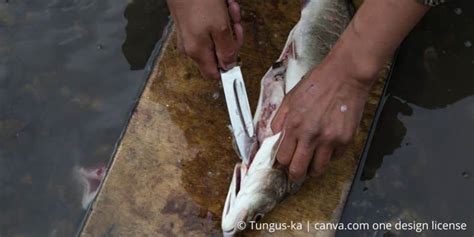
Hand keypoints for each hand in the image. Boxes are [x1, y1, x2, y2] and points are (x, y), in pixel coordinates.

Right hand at [166, 0, 243, 78]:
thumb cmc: (199, 1)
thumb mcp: (220, 28)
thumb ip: (227, 50)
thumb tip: (229, 67)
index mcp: (197, 52)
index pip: (214, 74)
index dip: (229, 65)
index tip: (236, 49)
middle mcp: (191, 47)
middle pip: (219, 53)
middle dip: (232, 37)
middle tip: (235, 23)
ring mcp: (190, 34)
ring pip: (217, 37)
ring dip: (228, 23)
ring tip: (229, 7)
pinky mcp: (190, 23)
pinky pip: (211, 25)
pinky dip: (220, 15)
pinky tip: (222, 4)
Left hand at [271, 61, 371, 180]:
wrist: (345, 75)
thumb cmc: (317, 83)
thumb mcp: (290, 98)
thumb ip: (279, 121)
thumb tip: (273, 139)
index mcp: (294, 125)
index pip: (282, 157)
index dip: (282, 161)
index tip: (284, 160)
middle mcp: (311, 135)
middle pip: (298, 170)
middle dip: (294, 174)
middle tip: (295, 171)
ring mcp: (330, 139)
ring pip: (318, 170)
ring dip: (313, 169)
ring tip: (311, 161)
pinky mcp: (345, 140)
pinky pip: (335, 158)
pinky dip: (329, 155)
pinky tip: (327, 145)